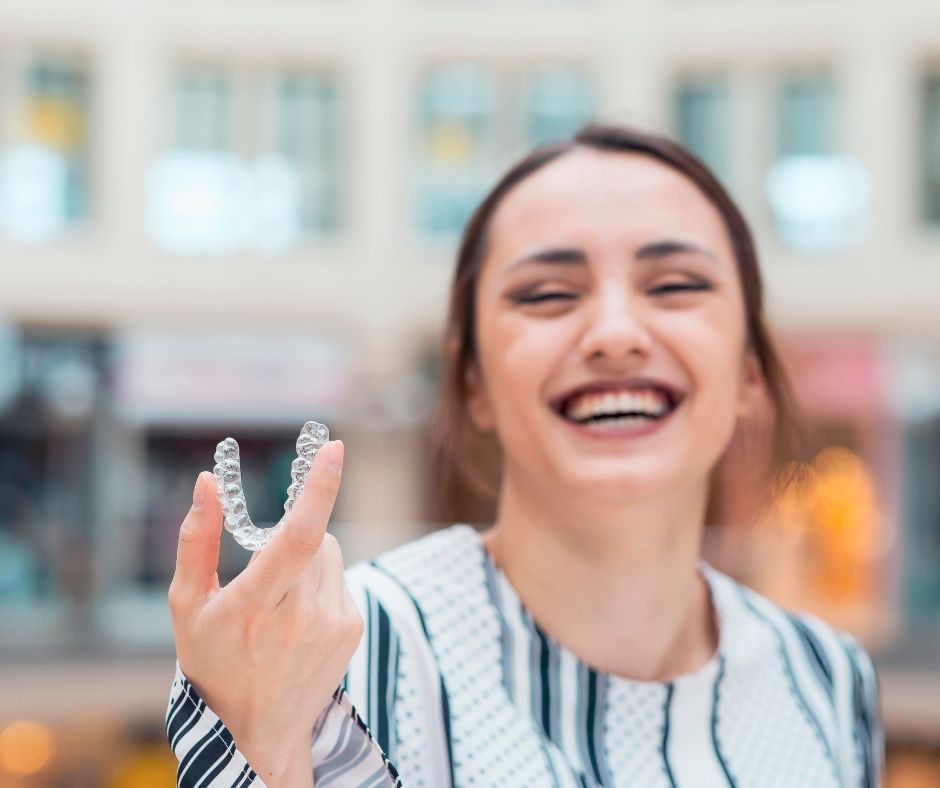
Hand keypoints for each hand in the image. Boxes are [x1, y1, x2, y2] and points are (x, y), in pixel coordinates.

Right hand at [168, 440, 361, 785]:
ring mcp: (333, 623)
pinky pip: (339, 576)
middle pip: (314, 537)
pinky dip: (320, 582)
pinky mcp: (351, 627)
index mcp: (253, 606)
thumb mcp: (187, 604)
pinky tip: (298, 617)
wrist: (256, 727)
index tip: (333, 449)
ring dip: (308, 558)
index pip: (298, 537)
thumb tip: (207, 482)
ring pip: (330, 552)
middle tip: (265, 571)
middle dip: (292, 535)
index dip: (318, 488)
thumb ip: (196, 540)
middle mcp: (300, 615)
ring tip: (280, 601)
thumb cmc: (213, 661)